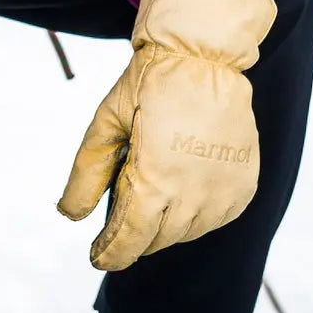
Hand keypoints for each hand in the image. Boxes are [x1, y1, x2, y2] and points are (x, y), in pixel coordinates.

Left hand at [57, 0, 276, 270]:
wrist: (204, 57)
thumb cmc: (150, 84)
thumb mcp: (107, 121)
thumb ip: (87, 173)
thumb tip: (69, 215)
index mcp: (155, 182)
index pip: (130, 240)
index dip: (110, 253)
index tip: (95, 256)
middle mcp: (194, 196)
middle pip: (157, 239)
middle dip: (133, 235)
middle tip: (117, 218)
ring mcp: (224, 193)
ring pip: (187, 232)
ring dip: (163, 225)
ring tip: (149, 194)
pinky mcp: (244, 186)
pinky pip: (215, 218)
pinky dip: (194, 214)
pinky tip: (180, 190)